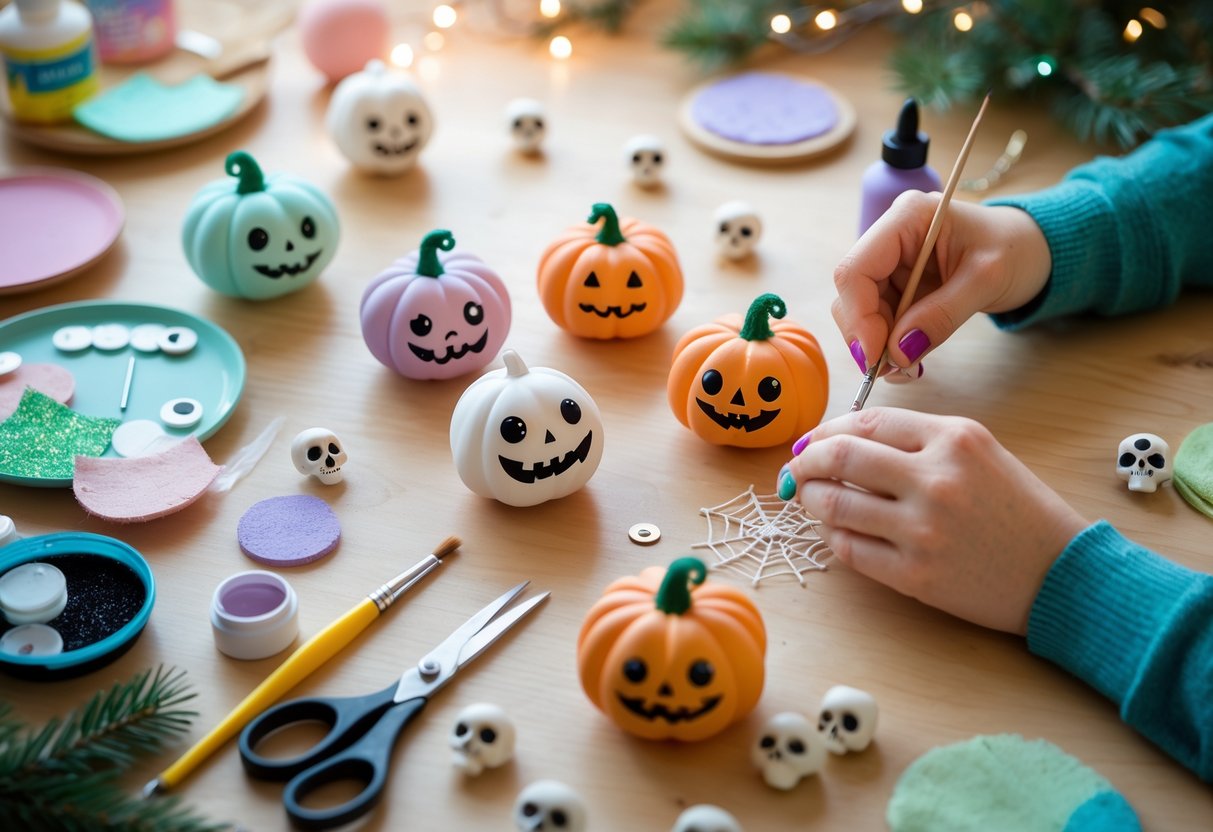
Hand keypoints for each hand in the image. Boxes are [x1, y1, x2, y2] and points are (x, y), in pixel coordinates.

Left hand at [779, 408, 1086, 634]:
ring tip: (810, 499)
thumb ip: (915, 439)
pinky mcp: (914, 574)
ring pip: (834, 505)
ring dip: (810, 500)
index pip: (864, 423)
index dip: (825, 431)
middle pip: (838, 458)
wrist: (1061, 573)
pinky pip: (848, 549)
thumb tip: (840, 439)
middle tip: (795, 469)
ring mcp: (922, 529)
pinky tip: (837, 531)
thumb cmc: (1016, 509)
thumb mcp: (977, 451)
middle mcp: (935, 479)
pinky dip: (832, 536)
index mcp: (952, 438)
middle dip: (804, 461)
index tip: (810, 441)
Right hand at [835, 193, 1051, 373]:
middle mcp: (890, 237)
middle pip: (852, 292)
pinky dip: (888, 344)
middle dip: (867, 334)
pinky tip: (908, 358)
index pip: (856, 269)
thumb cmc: (1015, 251)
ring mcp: (891, 262)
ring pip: (861, 310)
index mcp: (906, 218)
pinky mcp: (897, 284)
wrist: (1033, 251)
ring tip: (906, 368)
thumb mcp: (986, 281)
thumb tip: (897, 352)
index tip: (875, 356)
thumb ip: (941, 315)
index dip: (858, 315)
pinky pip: (879, 319)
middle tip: (892, 369)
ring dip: (877, 344)